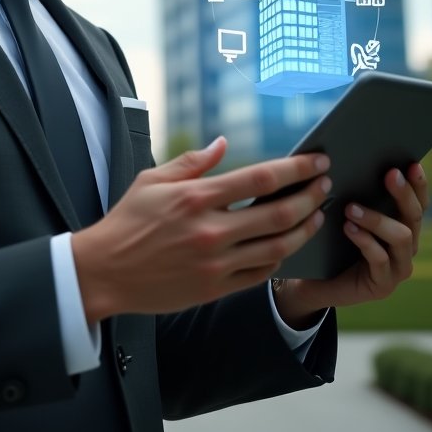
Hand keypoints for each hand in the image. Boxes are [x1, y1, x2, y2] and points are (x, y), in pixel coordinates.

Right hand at [71, 137, 331, 323]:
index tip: (317, 160)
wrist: (104, 271)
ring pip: (277, 247)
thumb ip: (192, 162)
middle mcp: (211, 230)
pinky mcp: (214, 288)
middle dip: (310, 196)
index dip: (296, 168)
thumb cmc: (126, 221)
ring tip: (317, 214)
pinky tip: (287, 245)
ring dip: (304, 229)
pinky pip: (259, 274)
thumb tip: (224, 144)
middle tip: (327, 184)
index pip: (261, 179)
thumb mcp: (152, 180)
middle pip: (278, 213)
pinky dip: (279, 258)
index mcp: (197, 198)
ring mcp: (215, 263)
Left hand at [274, 162, 428, 323]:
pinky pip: (380, 260)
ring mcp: (398, 267)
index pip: (418, 202)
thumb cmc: (331, 241)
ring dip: (377, 219)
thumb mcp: (345, 214)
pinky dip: (365, 241)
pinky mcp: (383, 285)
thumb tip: (352, 160)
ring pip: (401, 237)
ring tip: (351, 208)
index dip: (418, 184)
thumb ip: (357, 194)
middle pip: (414, 216)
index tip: (411, 163)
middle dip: (403, 193)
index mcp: (401, 226)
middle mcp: (406, 246)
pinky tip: (348, 228)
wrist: (315, 282)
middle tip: (389, 175)